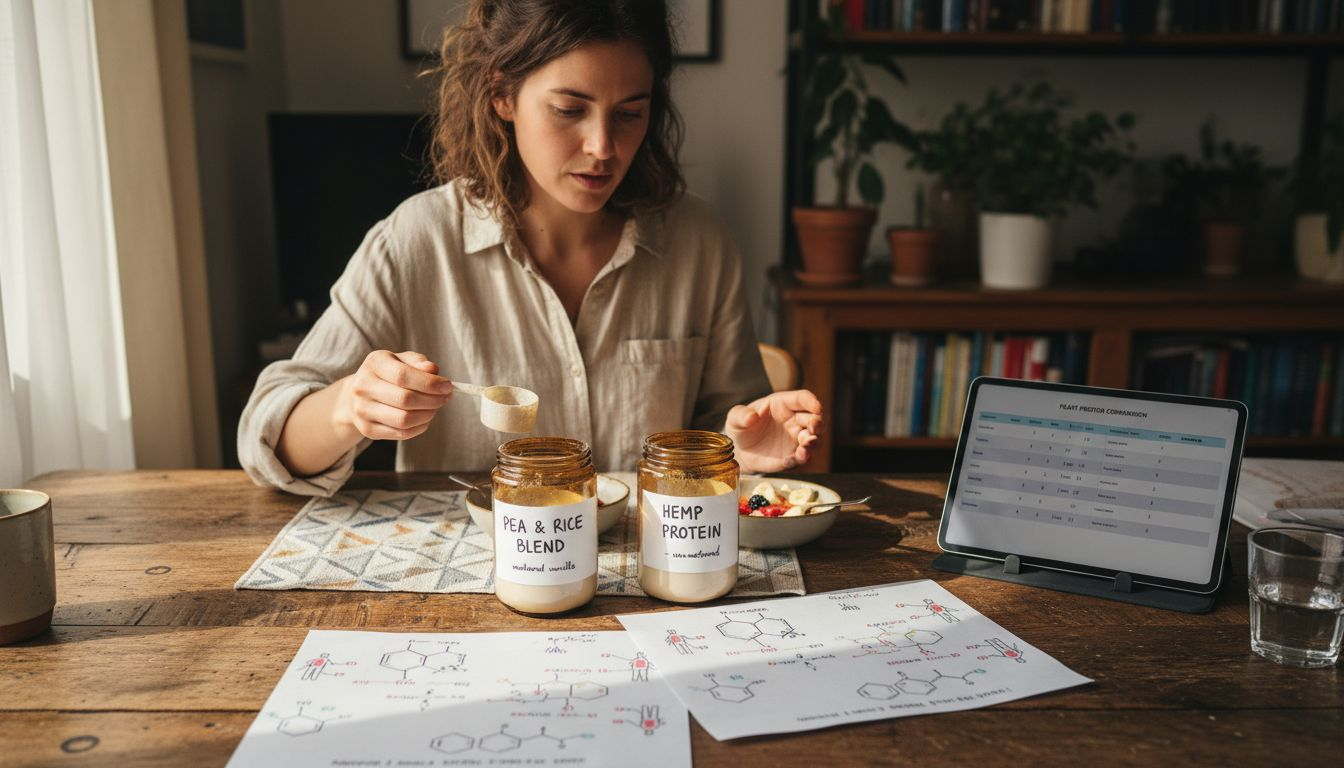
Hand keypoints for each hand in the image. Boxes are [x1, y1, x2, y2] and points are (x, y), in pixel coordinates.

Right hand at [336, 350, 453, 440]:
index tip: (447, 386)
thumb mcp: (402, 360)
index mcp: (374, 364)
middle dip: (433, 400)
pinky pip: (402, 433)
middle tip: (446, 397)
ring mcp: (362, 410)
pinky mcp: (367, 430)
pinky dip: (420, 427)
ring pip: (404, 420)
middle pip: (405, 399)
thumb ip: (418, 362)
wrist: (358, 394)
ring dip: (428, 415)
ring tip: (435, 407)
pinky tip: (425, 417)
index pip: (403, 375)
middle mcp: (363, 387)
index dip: (429, 383)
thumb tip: (433, 370)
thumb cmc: (388, 374)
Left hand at [724, 389, 823, 473]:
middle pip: (814, 419)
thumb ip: (741, 415)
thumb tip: (751, 417)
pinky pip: (801, 457)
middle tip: (813, 430)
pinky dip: (799, 459)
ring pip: (813, 439)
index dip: (811, 401)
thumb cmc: (741, 427)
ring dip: (813, 444)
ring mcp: (796, 438)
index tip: (817, 407)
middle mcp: (794, 420)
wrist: (740, 450)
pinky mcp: (793, 455)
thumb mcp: (735, 418)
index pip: (802, 399)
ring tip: (804, 450)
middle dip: (817, 424)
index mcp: (783, 404)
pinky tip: (790, 460)